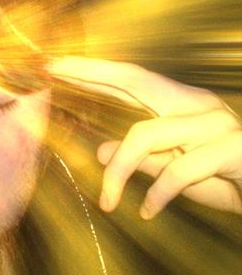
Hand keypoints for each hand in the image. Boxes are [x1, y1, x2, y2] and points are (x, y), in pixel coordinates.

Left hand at [47, 56, 241, 218]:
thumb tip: (103, 150)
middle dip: (89, 70)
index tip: (54, 63)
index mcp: (183, 106)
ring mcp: (218, 123)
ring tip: (107, 202)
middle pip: (135, 78)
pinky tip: (146, 212)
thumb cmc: (228, 181)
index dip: (92, 70)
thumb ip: (143, 159)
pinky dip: (158, 194)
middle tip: (50, 67)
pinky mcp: (236, 148)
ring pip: (145, 134)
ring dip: (119, 172)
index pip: (130, 80)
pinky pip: (180, 169)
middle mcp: (198, 105)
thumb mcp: (176, 173)